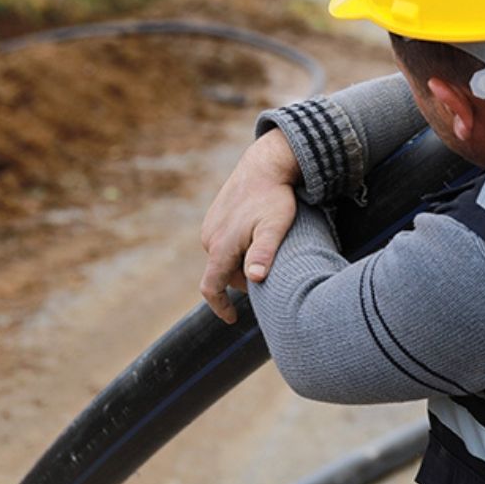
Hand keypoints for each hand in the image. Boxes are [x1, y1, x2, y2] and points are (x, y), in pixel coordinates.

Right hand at [200, 129, 299, 322]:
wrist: (266, 164)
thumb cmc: (274, 198)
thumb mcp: (274, 227)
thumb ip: (264, 252)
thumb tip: (253, 279)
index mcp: (221, 247)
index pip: (211, 288)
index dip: (220, 307)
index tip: (233, 319)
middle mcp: (210, 238)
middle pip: (222, 273)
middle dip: (241, 280)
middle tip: (268, 276)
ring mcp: (210, 226)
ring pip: (224, 257)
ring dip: (241, 262)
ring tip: (267, 254)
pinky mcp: (216, 215)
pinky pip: (224, 241)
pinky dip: (238, 247)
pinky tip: (259, 237)